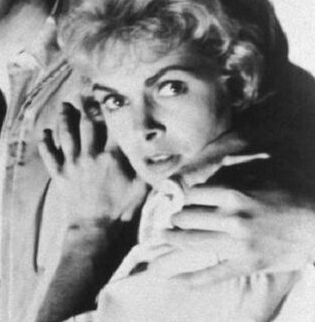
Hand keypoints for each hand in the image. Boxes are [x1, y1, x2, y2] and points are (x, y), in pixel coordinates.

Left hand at [38, 102, 147, 221]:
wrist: (95, 228)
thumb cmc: (121, 210)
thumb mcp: (141, 189)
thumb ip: (149, 170)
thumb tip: (165, 157)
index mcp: (112, 157)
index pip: (111, 126)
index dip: (109, 108)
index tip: (108, 94)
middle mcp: (90, 155)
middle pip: (86, 124)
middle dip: (85, 106)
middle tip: (83, 92)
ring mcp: (72, 163)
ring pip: (66, 133)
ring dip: (64, 117)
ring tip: (65, 106)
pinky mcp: (59, 174)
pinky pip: (48, 154)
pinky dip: (45, 142)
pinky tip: (45, 132)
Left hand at [151, 183, 314, 285]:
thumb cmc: (291, 199)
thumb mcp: (261, 179)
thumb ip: (234, 175)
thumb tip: (210, 175)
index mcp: (233, 194)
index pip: (191, 194)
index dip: (182, 198)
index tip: (179, 201)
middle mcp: (231, 217)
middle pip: (185, 217)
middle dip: (175, 219)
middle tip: (170, 220)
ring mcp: (237, 243)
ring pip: (191, 241)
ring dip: (171, 239)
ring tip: (162, 237)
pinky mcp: (246, 263)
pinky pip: (212, 274)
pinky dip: (188, 278)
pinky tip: (170, 279)